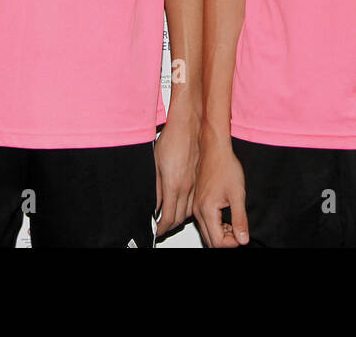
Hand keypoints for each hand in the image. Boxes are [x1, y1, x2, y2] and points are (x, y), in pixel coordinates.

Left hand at [154, 117, 197, 237]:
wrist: (189, 124)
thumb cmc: (172, 139)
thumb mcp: (156, 164)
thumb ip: (157, 187)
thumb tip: (155, 204)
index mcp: (174, 185)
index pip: (168, 217)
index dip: (162, 228)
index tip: (157, 231)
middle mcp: (187, 187)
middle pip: (181, 218)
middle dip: (171, 225)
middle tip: (163, 226)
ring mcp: (196, 182)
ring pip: (191, 210)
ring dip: (181, 217)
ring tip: (171, 217)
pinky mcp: (200, 177)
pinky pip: (196, 199)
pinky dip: (189, 206)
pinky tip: (183, 203)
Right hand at [194, 138, 248, 247]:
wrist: (214, 149)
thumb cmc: (225, 166)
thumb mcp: (237, 195)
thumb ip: (240, 219)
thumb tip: (243, 238)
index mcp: (207, 210)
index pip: (217, 242)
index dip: (232, 243)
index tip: (242, 235)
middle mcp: (198, 210)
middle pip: (210, 240)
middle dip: (226, 240)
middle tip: (239, 231)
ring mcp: (196, 206)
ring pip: (206, 232)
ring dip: (221, 233)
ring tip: (234, 223)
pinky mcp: (198, 202)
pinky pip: (204, 222)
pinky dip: (216, 225)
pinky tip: (226, 217)